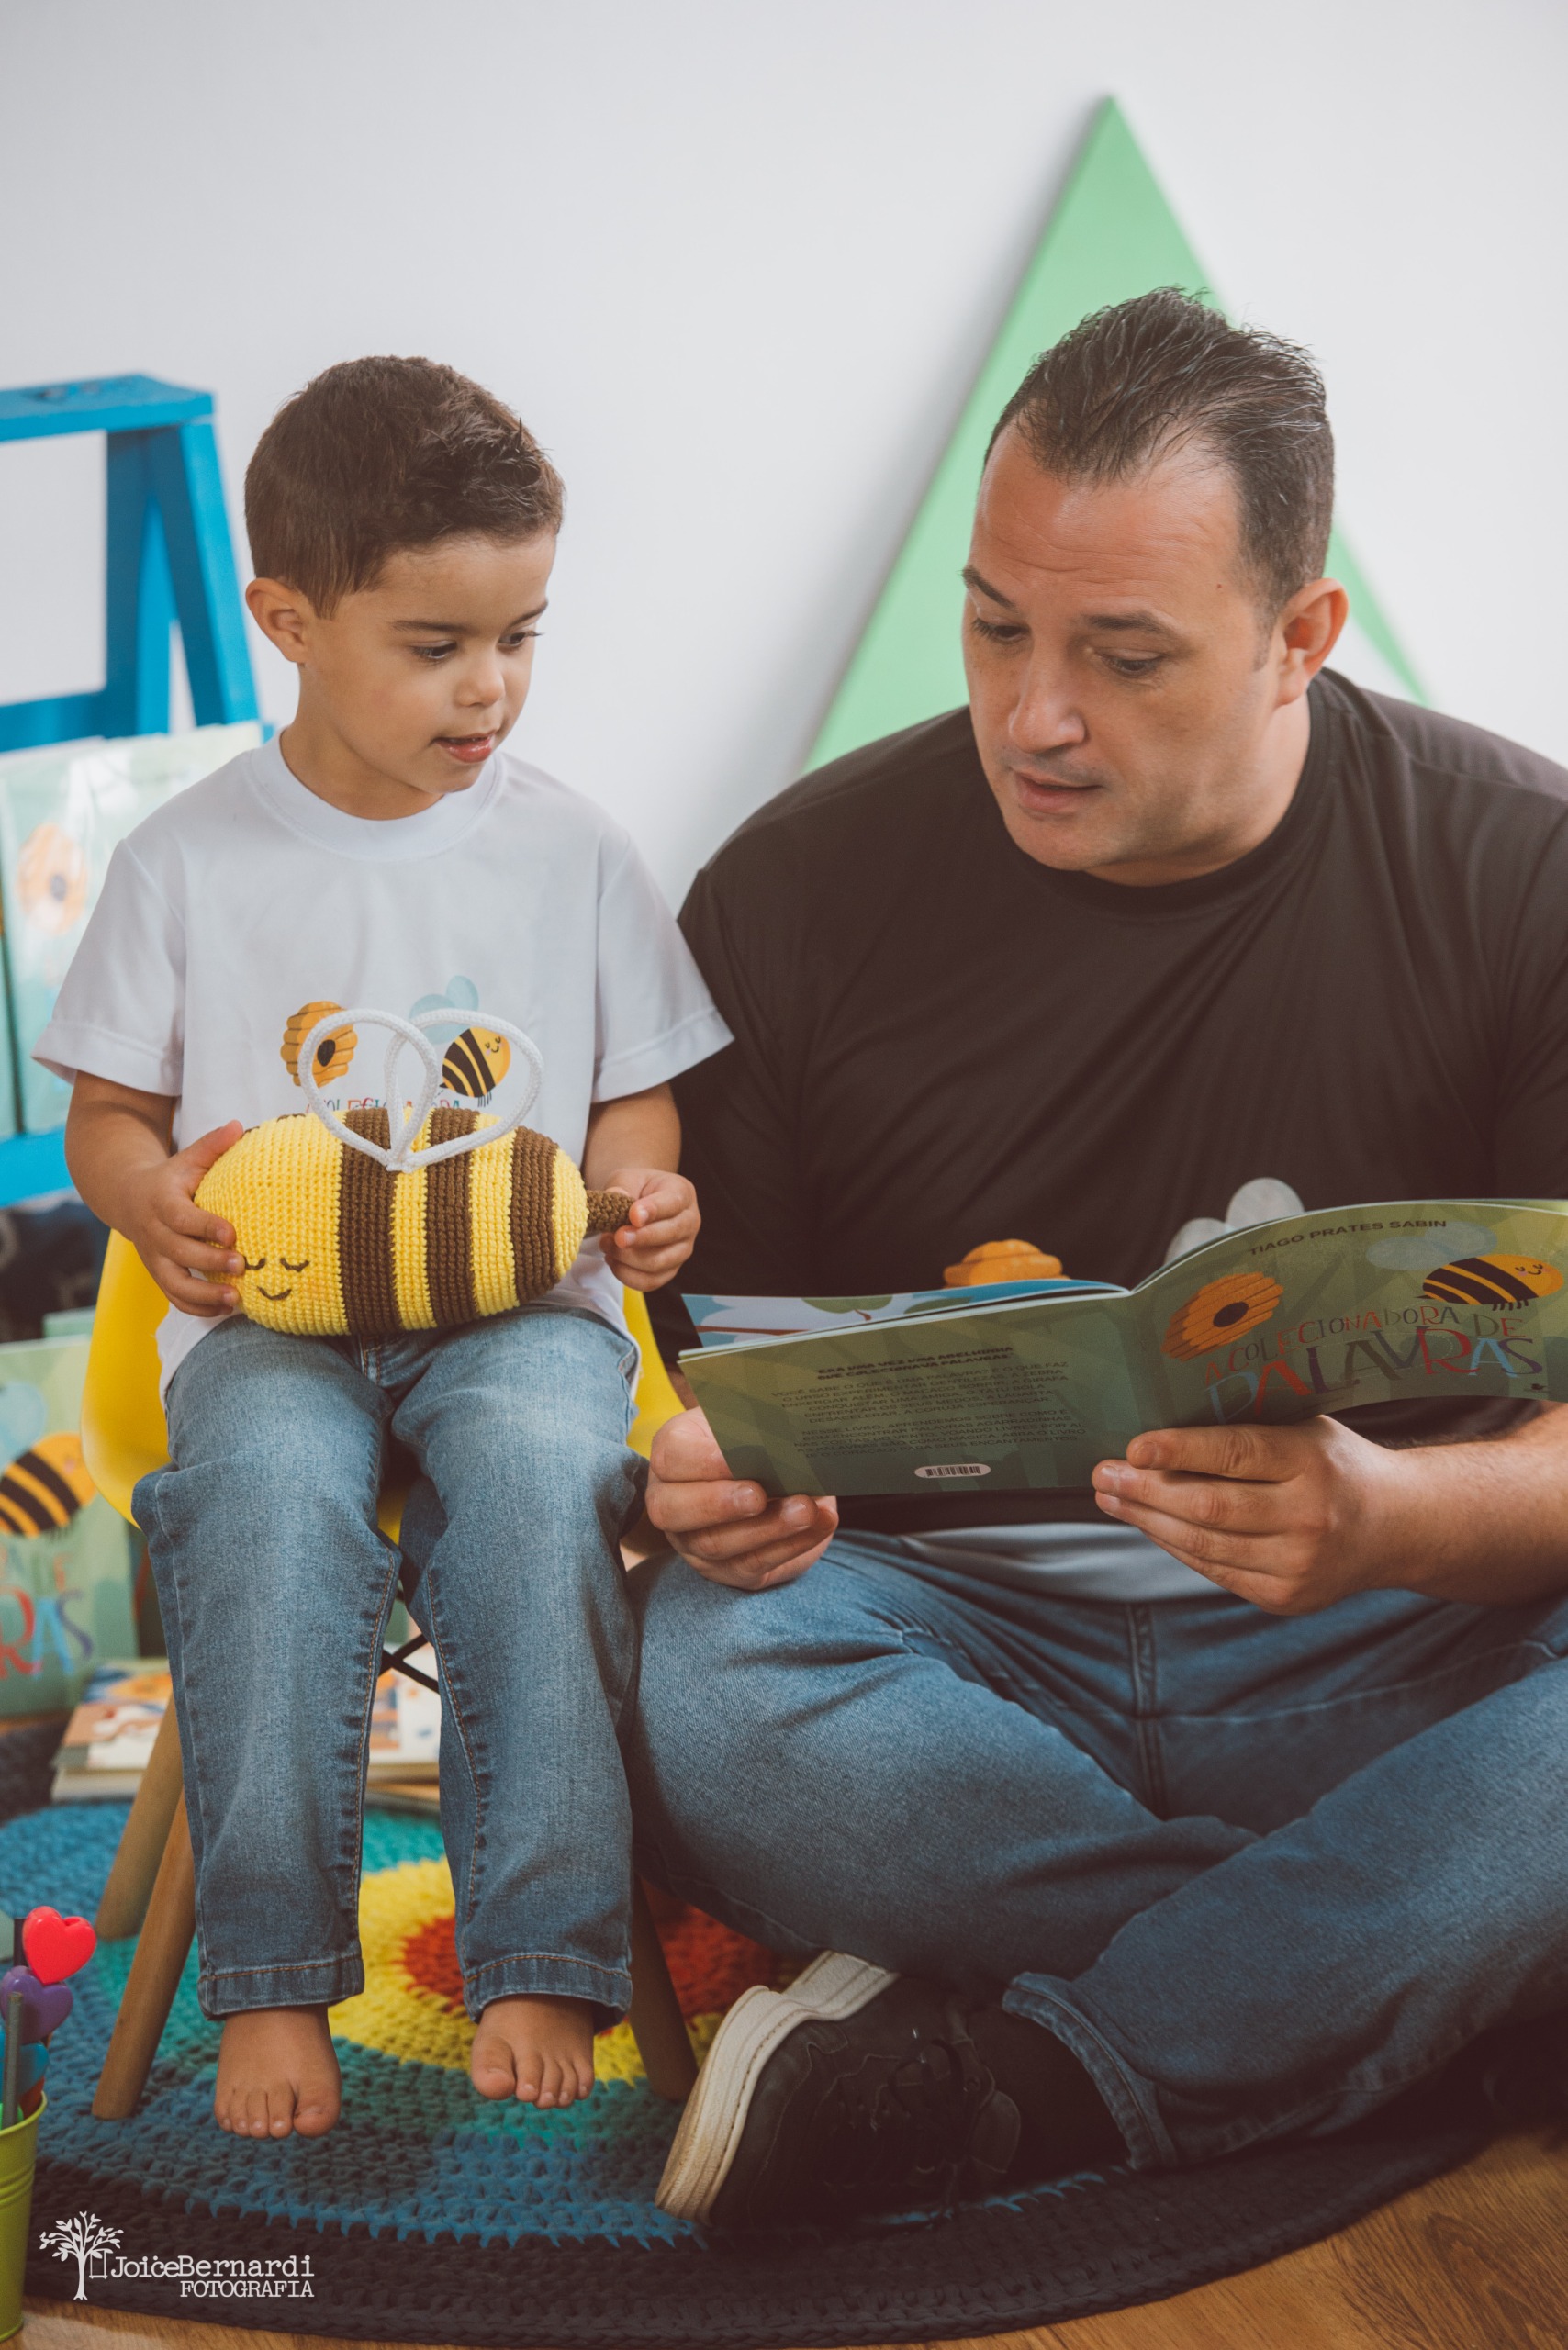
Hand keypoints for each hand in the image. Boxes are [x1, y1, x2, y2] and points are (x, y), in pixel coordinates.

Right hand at [120, 1120, 245, 1314]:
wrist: (128, 1199)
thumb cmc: (170, 1179)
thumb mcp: (187, 1158)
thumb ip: (212, 1145)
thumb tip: (239, 1125)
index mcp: (162, 1202)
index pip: (181, 1218)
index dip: (205, 1227)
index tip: (232, 1234)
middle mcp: (154, 1233)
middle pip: (179, 1253)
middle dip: (210, 1263)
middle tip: (242, 1267)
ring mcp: (155, 1258)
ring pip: (174, 1284)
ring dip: (203, 1295)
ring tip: (234, 1299)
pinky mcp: (159, 1274)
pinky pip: (174, 1297)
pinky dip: (197, 1307)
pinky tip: (225, 1308)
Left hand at [599, 1168, 698, 1291]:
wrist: (637, 1205)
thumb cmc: (635, 1189)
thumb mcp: (627, 1179)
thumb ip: (622, 1188)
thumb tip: (618, 1199)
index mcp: (682, 1193)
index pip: (673, 1203)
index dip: (653, 1210)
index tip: (633, 1215)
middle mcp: (689, 1222)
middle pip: (671, 1234)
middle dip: (640, 1238)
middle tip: (616, 1236)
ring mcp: (682, 1249)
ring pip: (659, 1262)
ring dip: (628, 1258)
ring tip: (607, 1244)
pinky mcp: (670, 1270)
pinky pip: (650, 1281)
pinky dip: (627, 1275)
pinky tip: (613, 1260)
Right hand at [647, 1406, 837, 1589]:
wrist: (769, 1474)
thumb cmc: (754, 1441)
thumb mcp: (749, 1424)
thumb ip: (757, 1428)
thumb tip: (784, 1435)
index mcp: (670, 1455)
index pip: (672, 1458)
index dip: (705, 1460)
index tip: (747, 1454)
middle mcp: (669, 1502)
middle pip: (675, 1511)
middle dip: (721, 1504)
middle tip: (760, 1495)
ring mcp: (691, 1542)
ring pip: (715, 1544)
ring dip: (767, 1528)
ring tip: (805, 1510)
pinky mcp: (725, 1569)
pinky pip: (752, 1564)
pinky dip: (790, 1544)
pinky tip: (818, 1523)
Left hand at [1091, 1416, 1415, 1613]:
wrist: (1397, 1528)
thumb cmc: (1337, 1466)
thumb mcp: (1306, 1429)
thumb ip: (1248, 1426)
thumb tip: (1163, 1420)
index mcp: (1311, 1462)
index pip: (1234, 1454)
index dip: (1179, 1451)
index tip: (1133, 1447)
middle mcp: (1307, 1516)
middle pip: (1209, 1506)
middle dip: (1146, 1490)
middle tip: (1103, 1474)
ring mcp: (1297, 1564)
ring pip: (1204, 1544)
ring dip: (1148, 1521)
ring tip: (1112, 1498)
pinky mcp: (1285, 1597)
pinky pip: (1215, 1570)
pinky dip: (1175, 1546)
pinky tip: (1150, 1525)